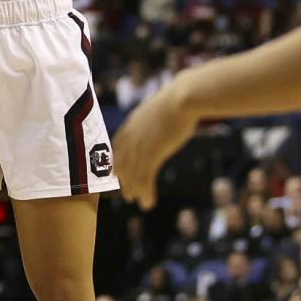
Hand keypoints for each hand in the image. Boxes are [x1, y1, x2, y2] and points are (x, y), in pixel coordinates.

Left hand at [113, 80, 197, 209]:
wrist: (183, 97)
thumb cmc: (180, 97)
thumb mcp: (162, 106)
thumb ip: (157, 116)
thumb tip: (164, 116)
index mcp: (133, 122)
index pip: (118, 145)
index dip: (117, 160)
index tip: (116, 171)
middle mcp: (131, 136)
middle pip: (122, 163)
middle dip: (125, 180)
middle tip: (127, 193)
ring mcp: (139, 146)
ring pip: (132, 175)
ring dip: (135, 191)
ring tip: (139, 203)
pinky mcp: (151, 154)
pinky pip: (144, 179)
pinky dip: (145, 193)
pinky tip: (149, 202)